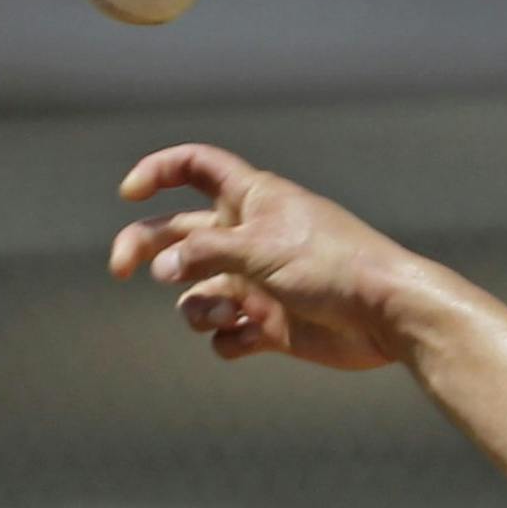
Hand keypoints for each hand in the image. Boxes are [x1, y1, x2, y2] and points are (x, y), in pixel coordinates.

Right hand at [110, 143, 420, 370]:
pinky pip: (228, 336)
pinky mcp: (273, 325)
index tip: (129, 194)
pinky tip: (249, 337)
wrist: (386, 314)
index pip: (195, 167)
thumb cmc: (331, 264)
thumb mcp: (259, 246)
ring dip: (198, 307)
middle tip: (120, 270)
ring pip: (198, 294)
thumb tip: (162, 270)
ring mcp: (260, 283)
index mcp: (251, 201)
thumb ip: (202, 254)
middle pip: (178, 236)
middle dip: (145, 250)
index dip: (157, 171)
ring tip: (230, 313)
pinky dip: (227, 340)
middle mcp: (251, 239)